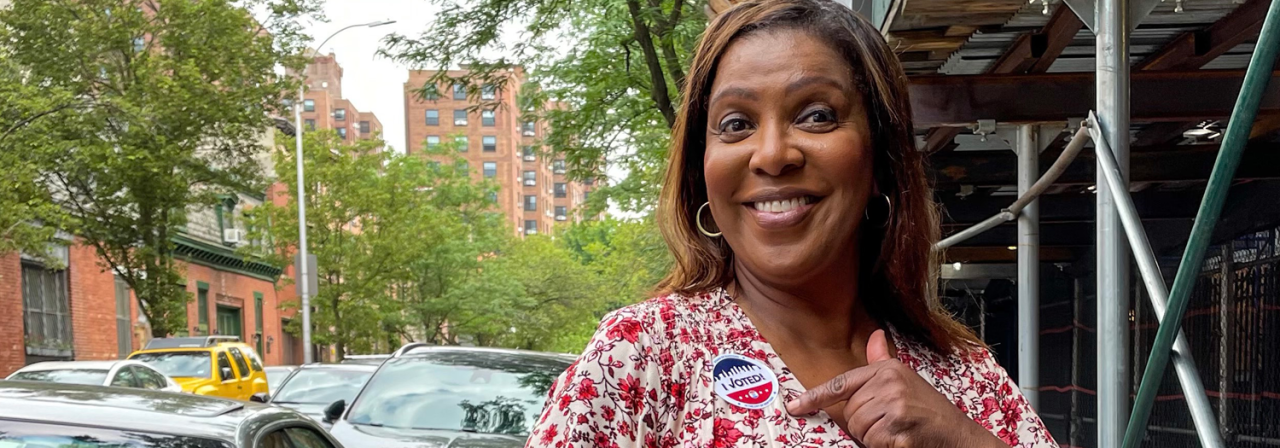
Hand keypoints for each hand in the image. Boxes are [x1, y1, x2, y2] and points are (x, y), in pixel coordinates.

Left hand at [785, 330, 1004, 447]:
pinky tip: (901, 442)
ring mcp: (895, 408)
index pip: (842, 383)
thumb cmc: (932, 413)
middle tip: (890, 425)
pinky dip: (882, 447)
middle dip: (864, 425)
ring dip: (873, 438)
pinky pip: (871, 443)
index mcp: (888, 371)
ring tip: (897, 433)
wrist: (961, 438)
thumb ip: (883, 362)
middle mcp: (890, 385)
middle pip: (850, 413)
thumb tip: (874, 336)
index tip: (794, 406)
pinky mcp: (898, 432)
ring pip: (858, 430)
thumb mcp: (907, 381)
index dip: (815, 397)